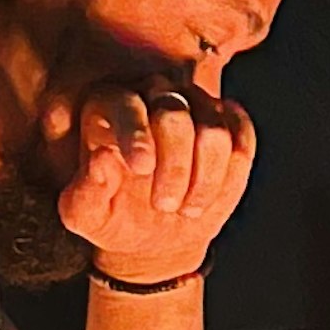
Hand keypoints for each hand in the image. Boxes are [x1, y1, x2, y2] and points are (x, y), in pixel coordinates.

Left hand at [58, 83, 254, 285]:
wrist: (152, 235)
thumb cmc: (111, 218)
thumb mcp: (86, 215)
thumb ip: (86, 191)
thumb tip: (102, 159)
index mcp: (109, 107)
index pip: (126, 104)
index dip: (136, 134)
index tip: (143, 168)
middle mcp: (154, 94)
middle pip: (174, 110)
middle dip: (175, 164)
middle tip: (165, 205)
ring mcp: (197, 105)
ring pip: (215, 127)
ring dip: (206, 176)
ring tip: (188, 209)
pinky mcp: (230, 125)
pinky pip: (242, 138)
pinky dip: (231, 173)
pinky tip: (210, 198)